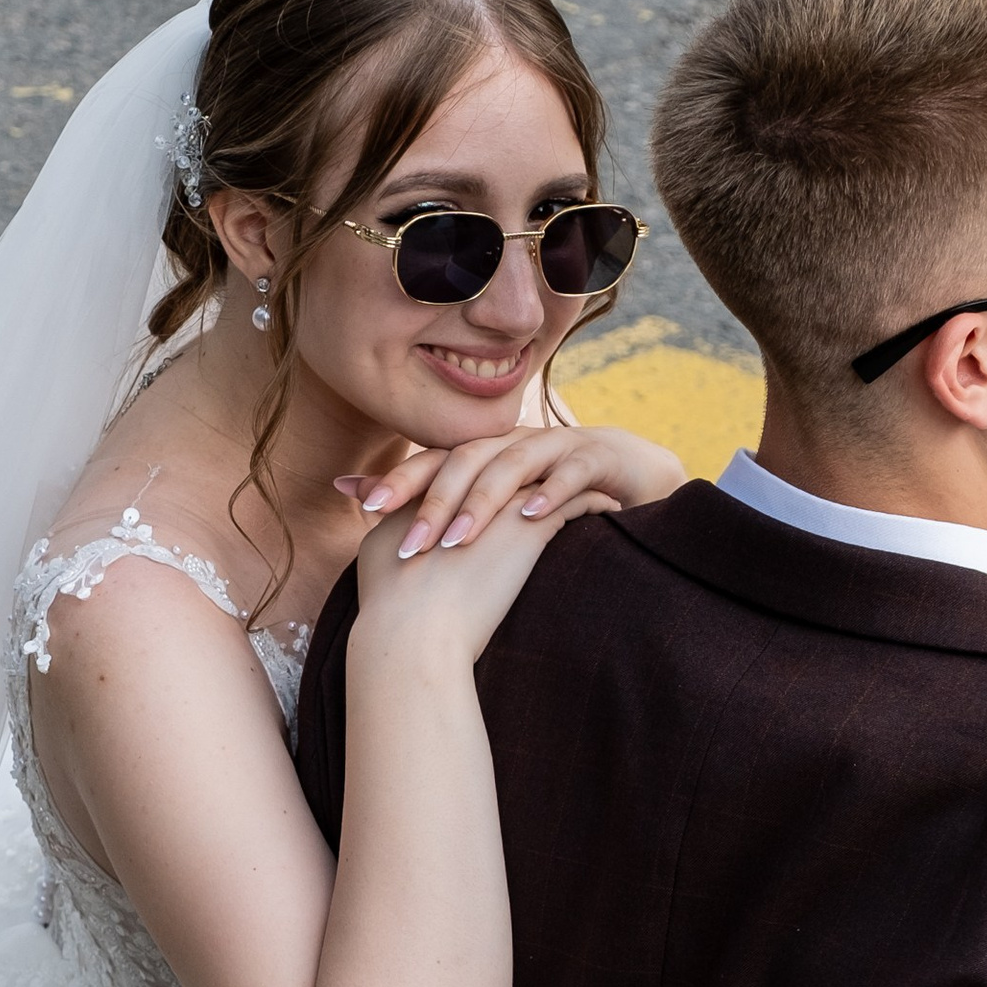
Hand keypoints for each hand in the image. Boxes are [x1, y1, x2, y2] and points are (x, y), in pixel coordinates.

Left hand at [337, 419, 683, 560]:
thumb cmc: (550, 494)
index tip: (364, 507)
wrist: (630, 474)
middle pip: (465, 462)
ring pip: (511, 466)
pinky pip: (569, 473)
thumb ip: (439, 502)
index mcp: (486, 452)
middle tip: (409, 544)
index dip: (400, 479)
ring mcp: (555, 447)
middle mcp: (513, 442)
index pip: (435, 461)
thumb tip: (356, 498)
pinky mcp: (596, 460)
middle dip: (434, 501)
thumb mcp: (495, 503)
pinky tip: (530, 516)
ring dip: (483, 503)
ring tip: (458, 541)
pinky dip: (550, 492)